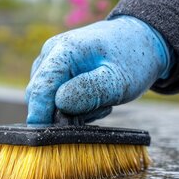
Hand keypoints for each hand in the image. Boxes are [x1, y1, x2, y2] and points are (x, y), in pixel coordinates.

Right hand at [25, 15, 172, 123]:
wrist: (140, 41)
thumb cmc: (132, 60)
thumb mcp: (118, 80)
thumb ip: (89, 92)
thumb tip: (59, 103)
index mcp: (64, 50)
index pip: (39, 88)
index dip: (39, 115)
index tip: (47, 137)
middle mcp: (50, 52)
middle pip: (37, 95)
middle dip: (59, 112)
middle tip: (96, 111)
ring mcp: (49, 60)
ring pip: (45, 98)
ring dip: (67, 110)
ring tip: (99, 102)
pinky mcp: (53, 70)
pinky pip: (51, 96)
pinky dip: (69, 105)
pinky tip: (92, 98)